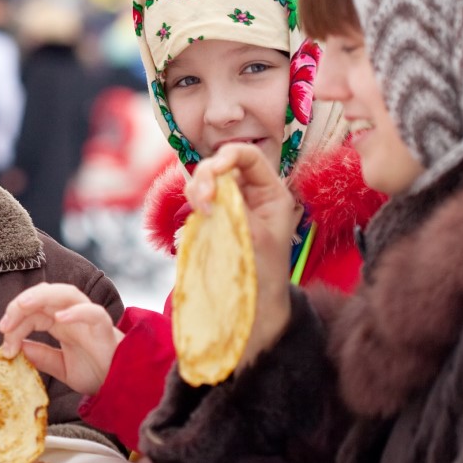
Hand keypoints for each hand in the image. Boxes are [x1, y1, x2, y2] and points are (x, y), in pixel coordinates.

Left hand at [0, 283, 119, 396]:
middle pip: (44, 295)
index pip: (32, 313)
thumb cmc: (95, 372)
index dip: (15, 324)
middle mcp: (72, 315)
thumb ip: (41, 356)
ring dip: (42, 296)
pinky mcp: (104, 328)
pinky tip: (59, 318)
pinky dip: (76, 312)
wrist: (121, 386)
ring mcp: (88, 318)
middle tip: (4, 325)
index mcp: (60, 322)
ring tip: (23, 306)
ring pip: (66, 293)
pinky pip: (92, 312)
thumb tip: (17, 347)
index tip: (4, 348)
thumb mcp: (61, 367)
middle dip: (19, 305)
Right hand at [184, 144, 300, 367]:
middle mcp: (249, 193)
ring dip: (197, 190)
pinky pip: (196, 201)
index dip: (226, 157)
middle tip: (201, 203)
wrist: (255, 306)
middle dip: (206, 177)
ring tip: (200, 214)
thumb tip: (210, 190)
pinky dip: (192, 205)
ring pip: (204, 181)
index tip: (212, 175)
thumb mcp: (255, 236)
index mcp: (270, 192)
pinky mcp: (212, 219)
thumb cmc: (265, 273)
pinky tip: (195, 222)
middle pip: (220, 164)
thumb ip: (234, 208)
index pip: (247, 156)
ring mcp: (229, 205)